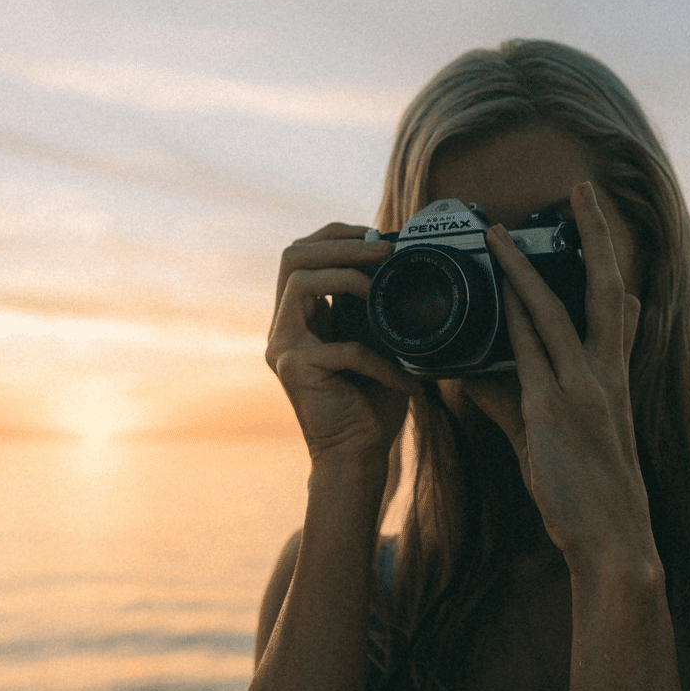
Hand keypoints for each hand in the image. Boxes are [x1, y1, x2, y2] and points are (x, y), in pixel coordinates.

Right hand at [267, 223, 418, 463]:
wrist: (358, 456)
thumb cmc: (371, 401)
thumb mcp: (375, 341)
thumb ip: (371, 306)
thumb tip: (391, 259)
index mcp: (299, 317)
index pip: (301, 255)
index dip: (335, 235)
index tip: (376, 234)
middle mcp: (283, 328)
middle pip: (293, 257)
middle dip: (340, 243)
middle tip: (383, 248)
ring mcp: (283, 347)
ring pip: (300, 282)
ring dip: (346, 274)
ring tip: (382, 287)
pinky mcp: (295, 370)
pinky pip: (342, 345)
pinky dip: (380, 358)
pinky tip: (405, 378)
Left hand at [482, 182, 653, 570]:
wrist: (614, 542)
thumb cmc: (590, 496)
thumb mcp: (557, 439)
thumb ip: (517, 399)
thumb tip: (475, 372)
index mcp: (614, 380)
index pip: (616, 311)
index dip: (609, 268)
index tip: (595, 227)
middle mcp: (606, 376)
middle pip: (604, 291)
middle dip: (595, 238)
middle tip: (581, 190)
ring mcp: (584, 391)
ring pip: (555, 314)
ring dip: (525, 271)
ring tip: (498, 234)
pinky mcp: (557, 412)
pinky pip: (528, 356)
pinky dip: (509, 323)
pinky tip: (489, 296)